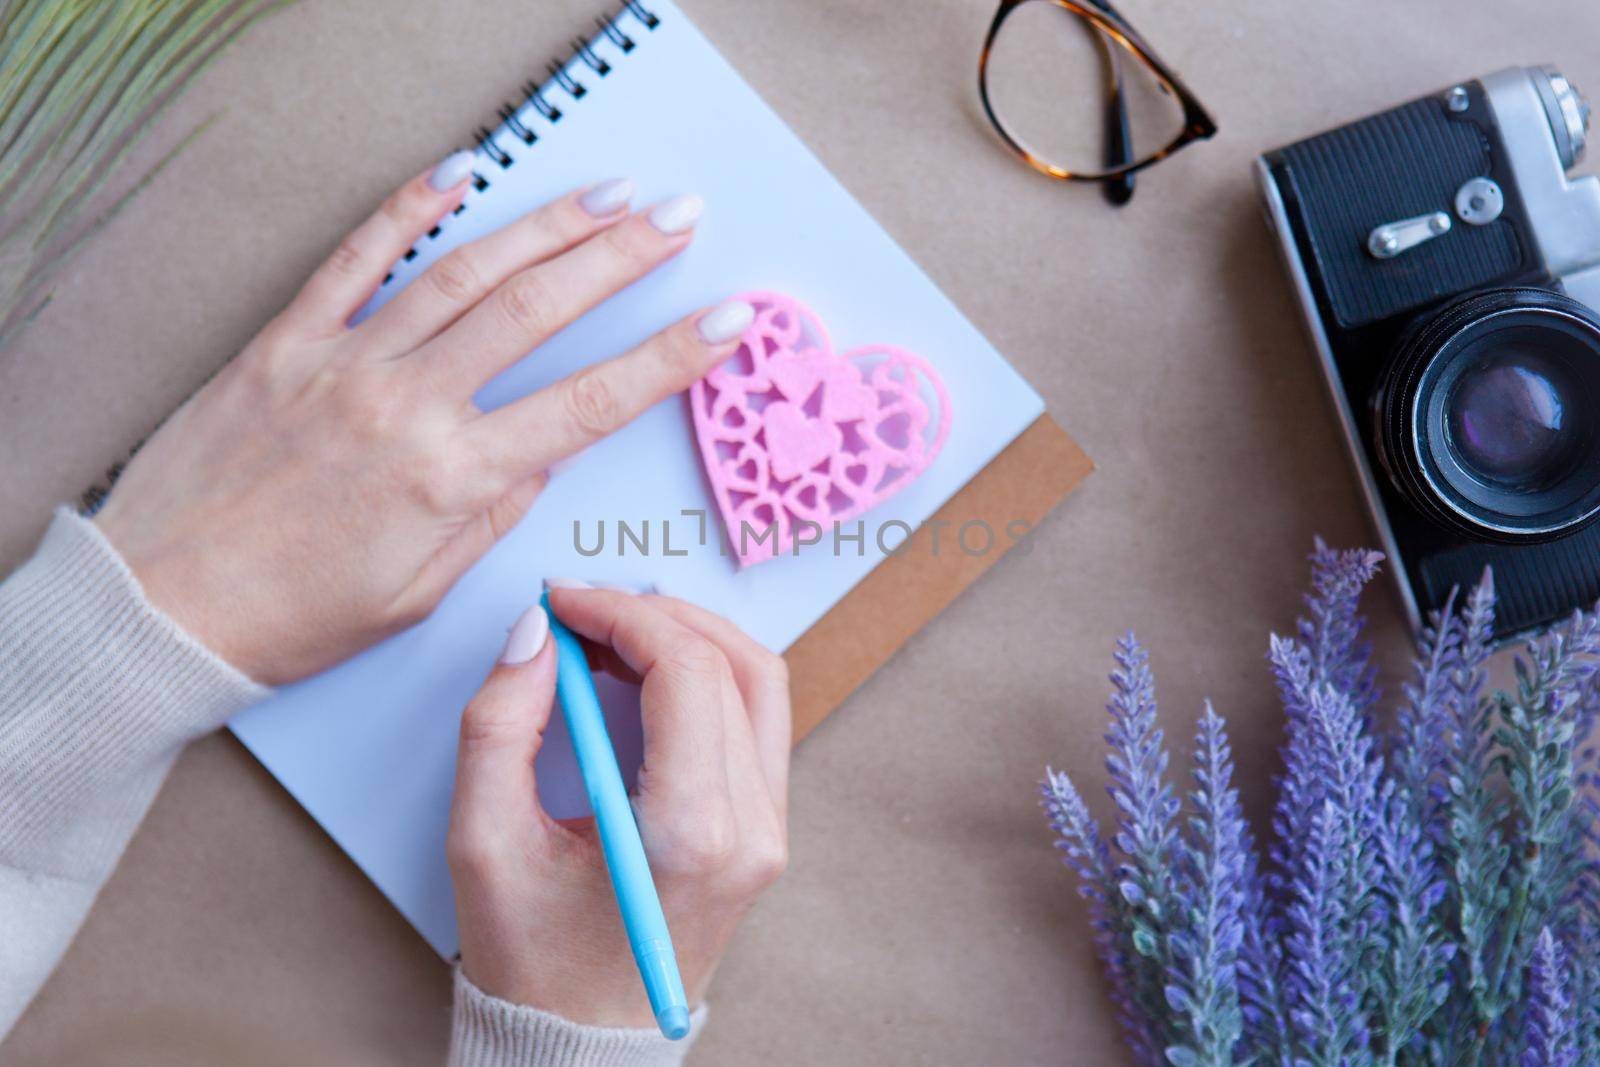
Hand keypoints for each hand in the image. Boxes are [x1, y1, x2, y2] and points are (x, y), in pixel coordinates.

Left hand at [93, 159, 753, 683]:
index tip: (725, 322)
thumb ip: (492, 515)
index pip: (590, 402)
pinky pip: (356, 259)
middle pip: (539, 310)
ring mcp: (346, 363)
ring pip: (464, 273)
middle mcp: (409, 406)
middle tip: (679, 218)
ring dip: (546, 226)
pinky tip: (462, 174)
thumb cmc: (294, 616)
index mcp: (453, 478)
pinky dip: (410, 210)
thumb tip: (543, 452)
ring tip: (607, 194)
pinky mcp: (286, 341)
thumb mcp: (419, 591)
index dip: (670, 358)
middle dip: (623, 257)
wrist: (165, 607)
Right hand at [448, 587, 790, 1027]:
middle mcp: (750, 828)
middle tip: (581, 611)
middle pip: (731, 664)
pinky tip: (643, 675)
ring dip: (689, 638)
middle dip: (652, 616)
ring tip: (611, 635)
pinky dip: (705, 677)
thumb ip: (499, 725)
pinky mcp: (766, 831)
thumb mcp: (483, 842)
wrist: (584, 1043)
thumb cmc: (532, 960)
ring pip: (759, 683)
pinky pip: (756, 720)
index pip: (685, 671)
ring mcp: (770, 831)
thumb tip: (537, 633)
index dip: (622, 614)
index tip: (563, 601)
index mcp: (690, 833)